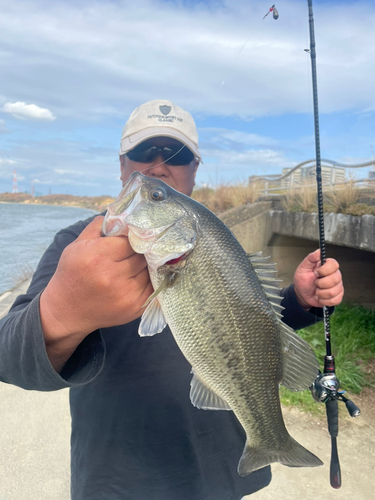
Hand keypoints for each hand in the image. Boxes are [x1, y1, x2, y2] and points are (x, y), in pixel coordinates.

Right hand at [40, 216, 153, 369]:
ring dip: (145, 267)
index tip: (131, 239)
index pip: (130, 240)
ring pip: (149, 270)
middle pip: (141, 255)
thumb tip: (120, 215)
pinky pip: (153, 287)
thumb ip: (98, 227)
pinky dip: (149, 281)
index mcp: (98, 256)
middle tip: (136, 252)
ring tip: (137, 265)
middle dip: (139, 253)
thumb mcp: (76, 246)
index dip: (131, 239)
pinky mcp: (134, 308)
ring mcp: (125, 294)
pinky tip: (141, 277)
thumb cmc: (71, 274)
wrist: (66, 311)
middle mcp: (112, 276)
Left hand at [293, 249, 343, 309]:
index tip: (316, 273)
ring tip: (317, 291)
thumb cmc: (303, 280)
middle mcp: (335, 275)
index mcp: (328, 266)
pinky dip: (324, 301)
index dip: (325, 270)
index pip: (334, 264)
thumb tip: (318, 251)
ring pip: (334, 291)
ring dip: (321, 293)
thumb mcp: (303, 268)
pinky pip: (335, 300)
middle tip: (315, 283)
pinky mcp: (338, 296)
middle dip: (321, 283)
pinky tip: (320, 297)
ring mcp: (338, 286)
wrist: (302, 294)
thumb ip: (311, 258)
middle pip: (336, 279)